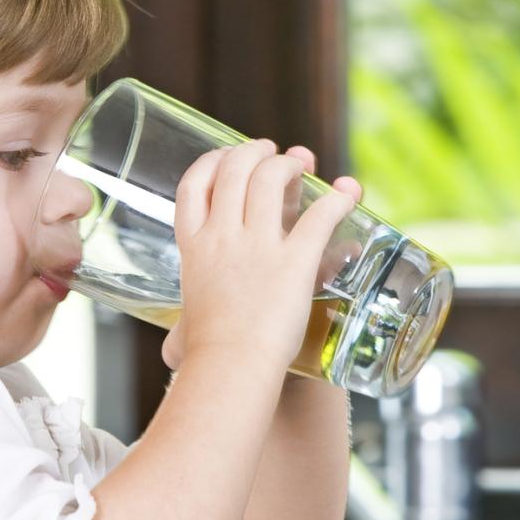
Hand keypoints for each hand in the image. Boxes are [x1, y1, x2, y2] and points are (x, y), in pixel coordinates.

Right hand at [162, 143, 360, 371]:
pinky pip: (319, 217)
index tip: (224, 157)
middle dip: (253, 151)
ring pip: (271, 179)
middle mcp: (222, 236)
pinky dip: (337, 201)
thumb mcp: (184, 328)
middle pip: (233, 170)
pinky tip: (347, 195)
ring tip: (300, 162)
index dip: (210, 163)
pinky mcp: (295, 261)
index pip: (192, 187)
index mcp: (194, 247)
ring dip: (288, 164)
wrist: (231, 368)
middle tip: (270, 151)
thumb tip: (172, 353)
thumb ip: (181, 332)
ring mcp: (258, 246)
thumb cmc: (208, 356)